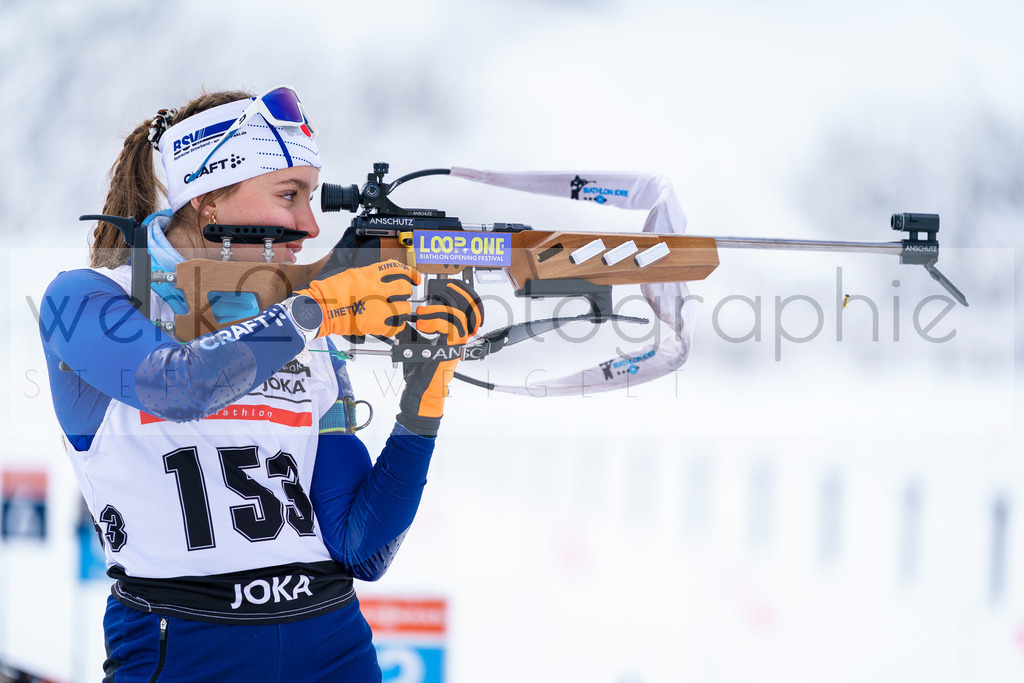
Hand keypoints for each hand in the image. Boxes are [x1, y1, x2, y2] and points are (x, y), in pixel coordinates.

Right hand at [298, 260, 419, 337]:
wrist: (322, 309)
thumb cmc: (331, 292)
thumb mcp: (352, 274)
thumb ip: (370, 274)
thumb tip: (384, 275)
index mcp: (371, 275)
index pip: (399, 269)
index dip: (410, 273)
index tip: (414, 278)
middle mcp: (378, 289)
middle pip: (405, 288)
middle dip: (405, 292)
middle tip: (401, 295)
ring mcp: (379, 308)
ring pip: (405, 308)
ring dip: (402, 309)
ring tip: (395, 311)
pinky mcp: (377, 325)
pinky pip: (398, 326)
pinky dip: (397, 325)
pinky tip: (392, 323)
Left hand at [397, 280, 483, 436]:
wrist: (419, 391)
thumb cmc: (418, 372)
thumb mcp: (411, 343)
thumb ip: (411, 328)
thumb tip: (402, 314)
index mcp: (451, 332)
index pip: (466, 306)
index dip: (462, 291)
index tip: (449, 282)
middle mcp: (457, 337)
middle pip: (470, 307)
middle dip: (460, 292)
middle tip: (445, 287)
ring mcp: (456, 343)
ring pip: (459, 316)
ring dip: (438, 311)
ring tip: (422, 318)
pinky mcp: (451, 350)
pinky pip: (452, 329)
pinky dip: (436, 322)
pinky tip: (423, 326)